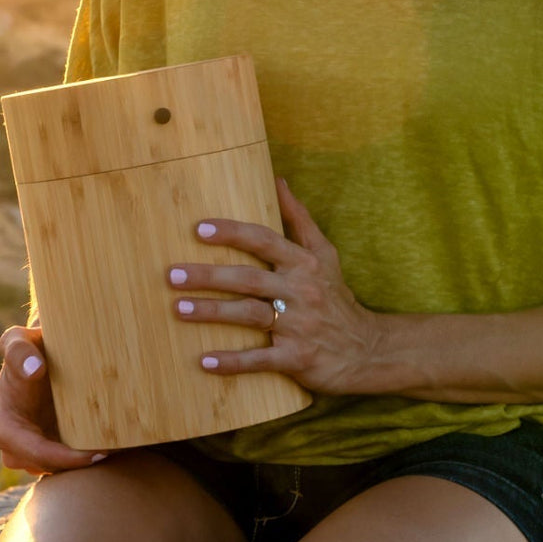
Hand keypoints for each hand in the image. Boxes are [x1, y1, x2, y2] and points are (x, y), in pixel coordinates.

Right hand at [0, 324, 110, 474]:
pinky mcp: (49, 453)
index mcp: (3, 428)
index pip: (35, 453)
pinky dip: (86, 459)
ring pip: (59, 471)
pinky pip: (66, 466)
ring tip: (116, 449)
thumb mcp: (18, 341)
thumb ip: (17, 350)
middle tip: (112, 453)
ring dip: (84, 465)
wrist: (40, 357)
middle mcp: (14, 448)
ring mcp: (32, 454)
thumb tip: (34, 370)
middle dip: (79, 466)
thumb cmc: (28, 349)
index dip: (66, 458)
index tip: (97, 451)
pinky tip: (111, 446)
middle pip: (50, 468)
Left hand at [168, 176, 383, 396]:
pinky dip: (232, 362)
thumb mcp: (325, 254)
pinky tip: (204, 362)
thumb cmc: (336, 297)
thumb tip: (278, 180)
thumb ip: (298, 218)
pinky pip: (260, 360)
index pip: (264, 241)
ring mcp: (300, 326)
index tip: (199, 230)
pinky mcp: (298, 358)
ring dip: (212, 313)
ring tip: (178, 309)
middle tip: (173, 275)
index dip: (232, 234)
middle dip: (209, 276)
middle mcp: (302, 291)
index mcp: (304, 263)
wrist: (369, 349)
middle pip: (249, 279)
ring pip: (250, 315)